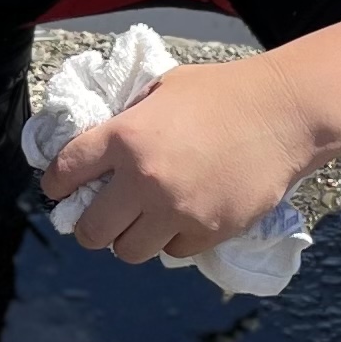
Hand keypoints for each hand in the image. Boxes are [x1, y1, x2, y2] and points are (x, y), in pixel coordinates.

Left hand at [45, 54, 312, 265]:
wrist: (284, 113)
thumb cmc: (222, 93)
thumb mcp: (162, 90)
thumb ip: (126, 120)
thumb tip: (97, 148)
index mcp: (125, 137)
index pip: (64, 172)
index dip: (56, 183)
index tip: (59, 188)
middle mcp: (144, 179)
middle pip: (90, 230)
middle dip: (90, 225)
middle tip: (102, 216)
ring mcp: (177, 210)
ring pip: (128, 251)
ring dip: (130, 238)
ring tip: (144, 221)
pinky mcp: (208, 231)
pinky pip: (172, 251)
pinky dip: (173, 240)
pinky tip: (184, 217)